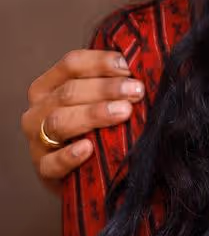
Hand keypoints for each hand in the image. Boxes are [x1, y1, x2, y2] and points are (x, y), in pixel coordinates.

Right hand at [21, 49, 142, 191]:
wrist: (84, 173)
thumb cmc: (97, 126)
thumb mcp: (99, 99)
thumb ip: (113, 82)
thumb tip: (143, 65)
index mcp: (49, 86)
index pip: (71, 64)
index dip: (100, 62)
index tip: (128, 66)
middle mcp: (38, 110)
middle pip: (69, 92)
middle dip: (106, 89)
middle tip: (136, 91)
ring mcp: (37, 141)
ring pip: (59, 122)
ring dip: (93, 114)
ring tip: (123, 112)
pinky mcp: (43, 169)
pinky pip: (52, 163)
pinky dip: (69, 155)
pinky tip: (87, 148)